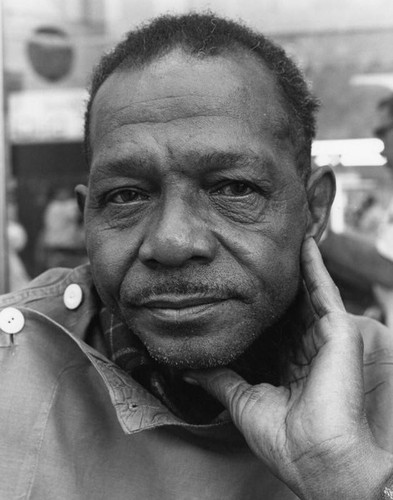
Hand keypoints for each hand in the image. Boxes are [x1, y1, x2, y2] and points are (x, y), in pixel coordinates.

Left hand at [185, 237, 392, 498]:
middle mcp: (306, 349)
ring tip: (281, 238)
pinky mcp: (339, 331)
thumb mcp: (241, 400)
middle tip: (256, 251)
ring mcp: (323, 339)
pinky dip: (315, 267)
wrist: (312, 455)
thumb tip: (186, 368)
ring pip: (307, 294)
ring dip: (296, 267)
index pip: (271, 328)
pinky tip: (306, 245)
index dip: (256, 309)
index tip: (235, 284)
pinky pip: (325, 291)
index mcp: (287, 366)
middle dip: (274, 283)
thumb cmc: (282, 437)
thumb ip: (218, 380)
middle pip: (289, 307)